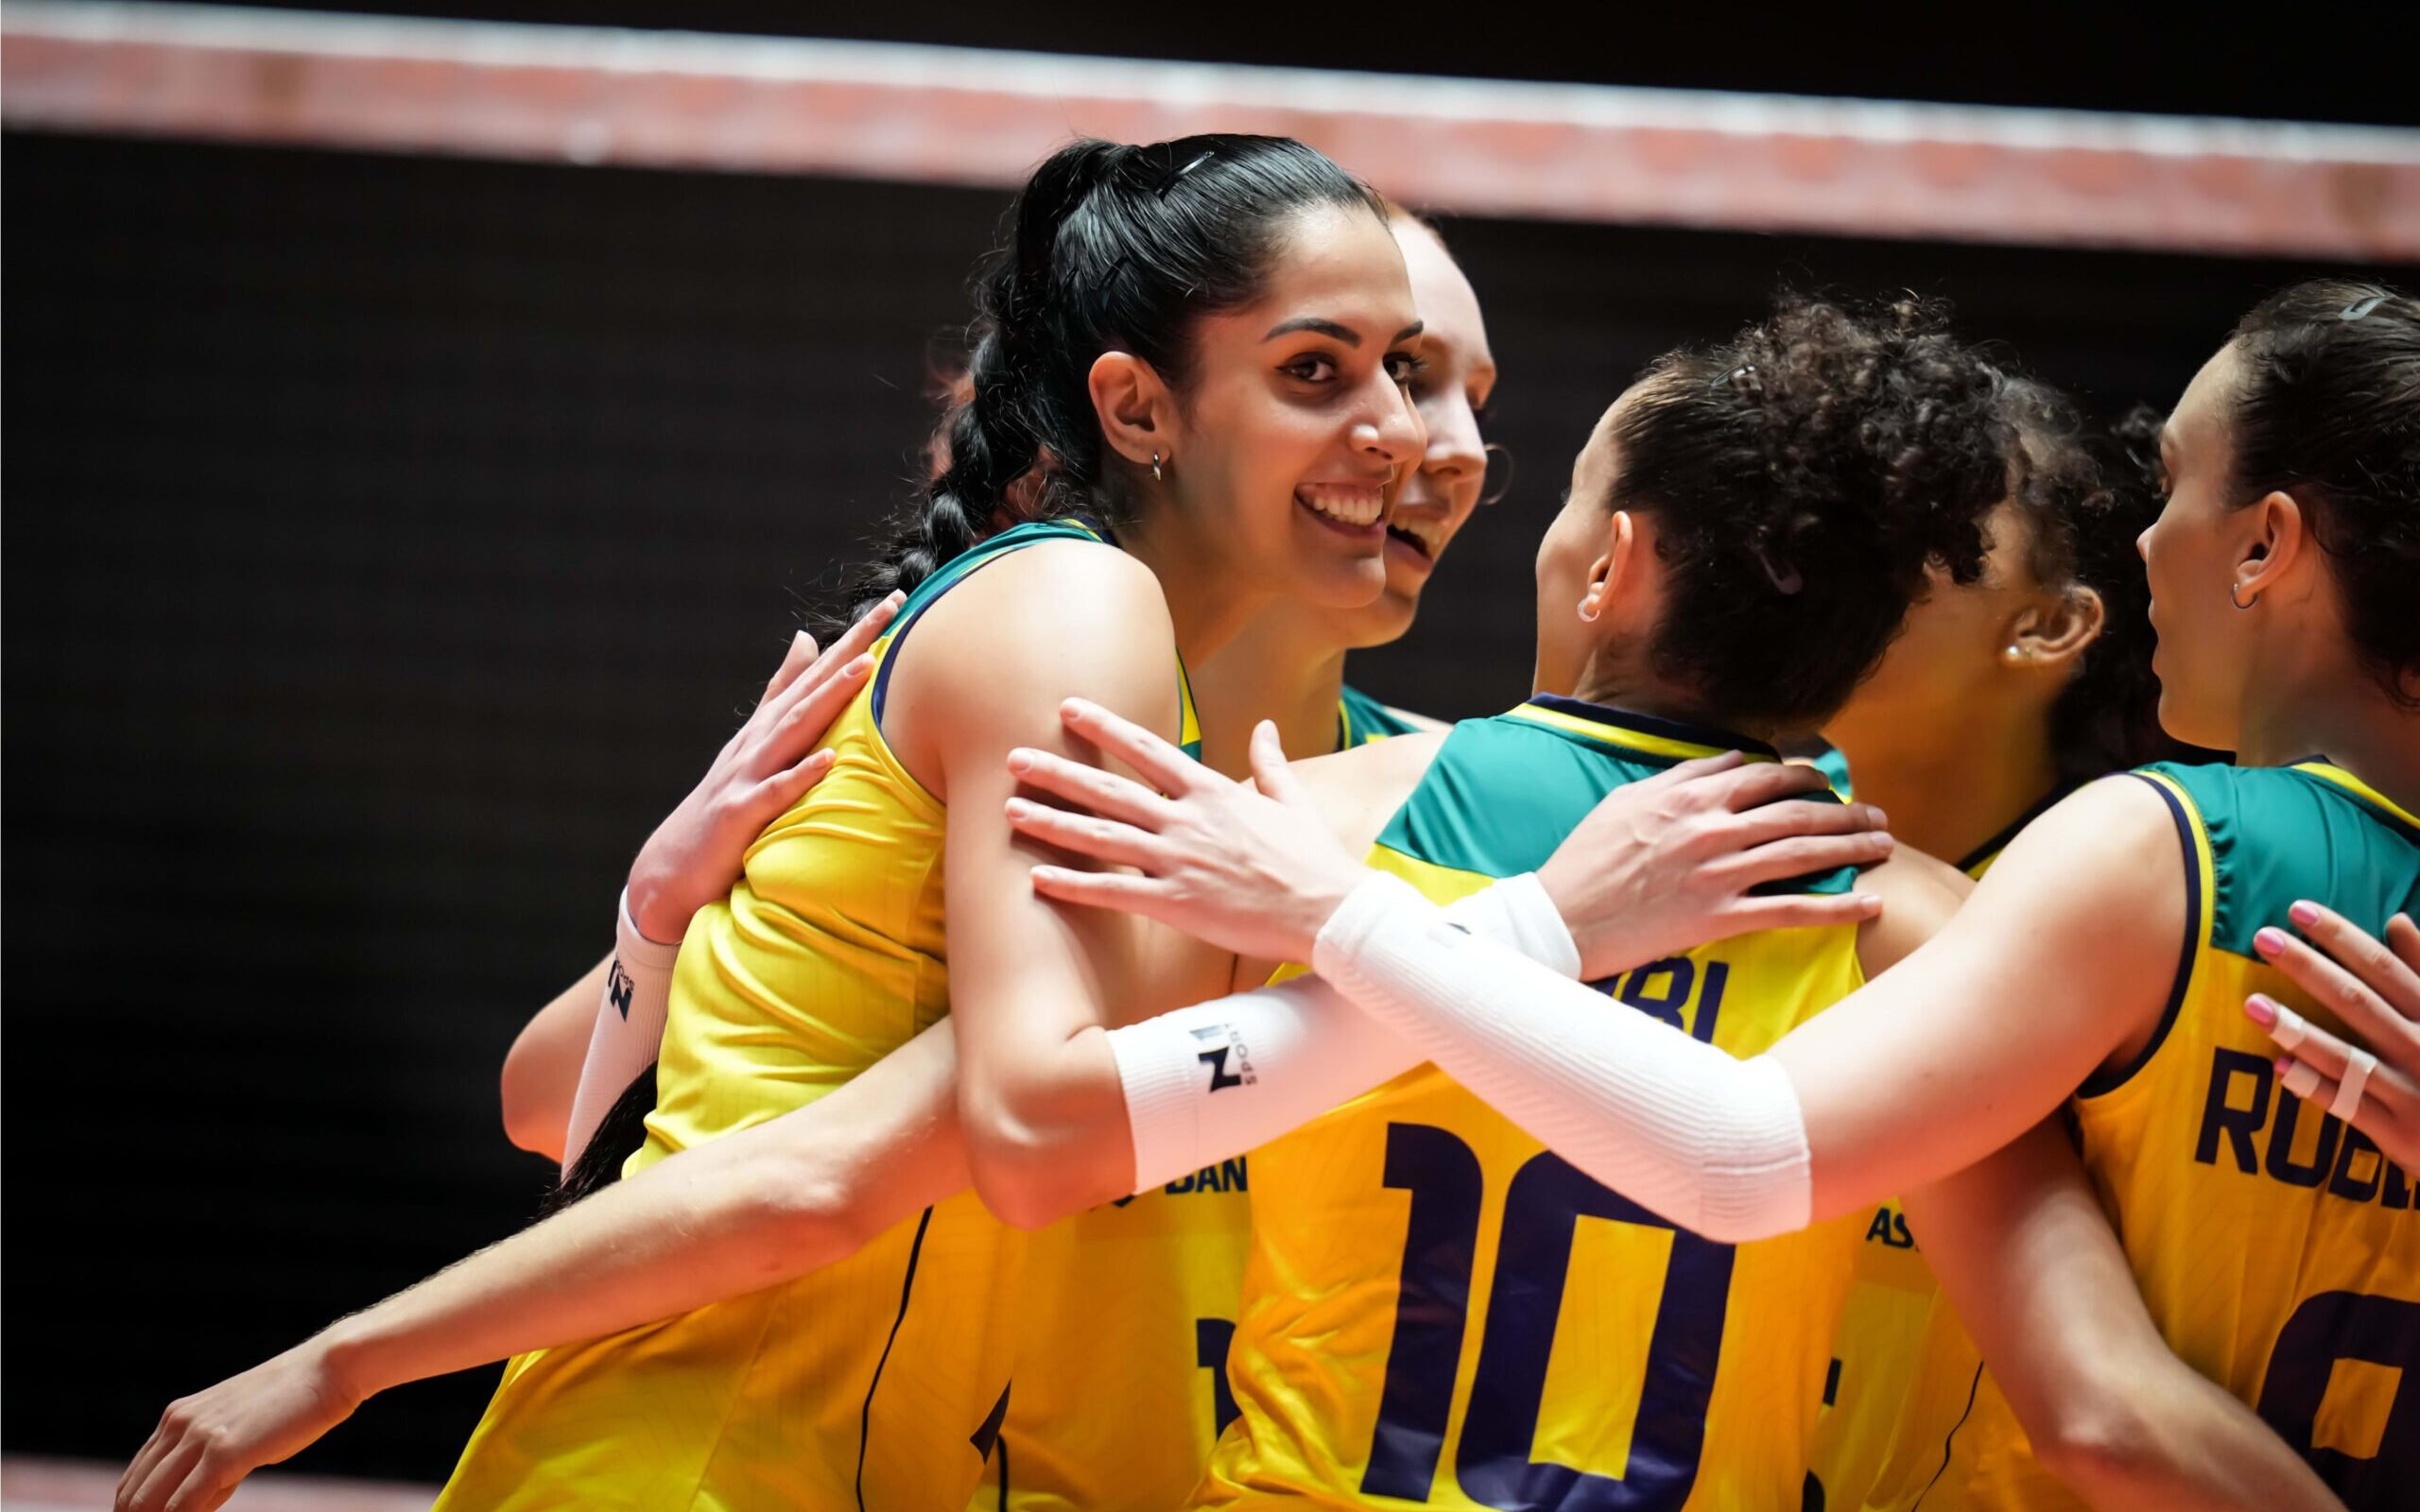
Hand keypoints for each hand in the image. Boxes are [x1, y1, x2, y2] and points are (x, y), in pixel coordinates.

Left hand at [116, 1337, 359, 1511]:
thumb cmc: (293, 1402)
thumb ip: (211, 1458)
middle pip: (132, 1496)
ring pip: (149, 1504)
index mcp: (177, 1417)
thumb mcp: (239, 1427)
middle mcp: (179, 1424)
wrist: (328, 1370)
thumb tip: (196, 1501)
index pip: (134, 1479)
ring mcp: (199, 1438)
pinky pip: (183, 1505)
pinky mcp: (223, 1453)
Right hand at [625, 593, 900, 942]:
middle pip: (810, 688)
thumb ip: (781, 694)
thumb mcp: (756, 744)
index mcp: (768, 727)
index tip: (894, 602)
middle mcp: (758, 742)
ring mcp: (747, 776)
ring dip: (828, 698)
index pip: (816, 674)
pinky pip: (775, 794)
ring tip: (864, 668)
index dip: (854, 638)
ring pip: (793, 731)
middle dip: (850, 649)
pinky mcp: (740, 815)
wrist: (672, 869)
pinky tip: (829, 760)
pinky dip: (800, 776)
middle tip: (889, 609)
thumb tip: (808, 640)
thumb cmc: (726, 806)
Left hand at [1003, 698, 1368, 963]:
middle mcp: (1188, 820)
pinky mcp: (1177, 903)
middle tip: (1014, 758)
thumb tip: (1266, 726)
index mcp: (1213, 792)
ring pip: (1101, 837)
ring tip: (1010, 810)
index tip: (1068, 708)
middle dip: (1058, 771)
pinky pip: (1114, 892)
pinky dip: (1073, 885)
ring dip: (1052, 822)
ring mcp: (1179, 861)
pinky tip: (1037, 878)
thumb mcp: (1295, 801)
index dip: (1103, 727)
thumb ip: (1270, 763)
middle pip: (1109, 789)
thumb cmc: (1316, 860)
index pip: (1146, 749)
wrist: (1331, 912)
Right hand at [1535, 753, 1892, 978]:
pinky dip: (1835, 907)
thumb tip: (1735, 759)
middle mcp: (1710, 829)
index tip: (1828, 785)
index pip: (1764, 776)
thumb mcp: (1627, 799)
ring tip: (1884, 847)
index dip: (1805, 778)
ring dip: (1852, 849)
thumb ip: (1684, 775)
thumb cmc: (1587, 857)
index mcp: (1688, 796)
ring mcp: (1717, 874)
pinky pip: (1790, 910)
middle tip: (1876, 817)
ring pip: (1803, 855)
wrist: (1561, 916)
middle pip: (1797, 813)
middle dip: (1845, 813)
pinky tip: (1869, 905)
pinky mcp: (1718, 917)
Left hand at [2247, 904, 2419, 1167]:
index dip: (2342, 937)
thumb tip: (2397, 921)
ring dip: (2298, 1030)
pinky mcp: (2398, 1132)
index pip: (2383, 968)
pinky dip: (2315, 1087)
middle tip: (2262, 938)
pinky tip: (2278, 1067)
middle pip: (2358, 1002)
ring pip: (2347, 1057)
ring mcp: (2410, 1091)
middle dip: (2310, 969)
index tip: (2298, 909)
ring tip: (2252, 1005)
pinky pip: (2349, 1105)